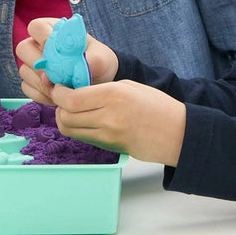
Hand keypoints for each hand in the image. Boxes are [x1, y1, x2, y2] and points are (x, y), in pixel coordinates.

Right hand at [16, 16, 119, 102]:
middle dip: (39, 67)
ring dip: (42, 84)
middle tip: (56, 79)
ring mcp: (32, 63)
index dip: (43, 40)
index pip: (36, 27)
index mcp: (53, 30)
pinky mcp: (31, 81)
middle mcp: (38, 44)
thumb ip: (92, 60)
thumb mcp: (102, 59)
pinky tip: (57, 98)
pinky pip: (26, 88)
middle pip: (23, 49)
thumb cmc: (98, 63)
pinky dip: (41, 95)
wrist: (98, 81)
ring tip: (62, 91)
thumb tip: (76, 69)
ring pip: (24, 71)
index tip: (59, 55)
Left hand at [50, 81, 185, 165]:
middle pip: (65, 116)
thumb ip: (100, 88)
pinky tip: (83, 119)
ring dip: (64, 118)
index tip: (58, 86)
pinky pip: (83, 137)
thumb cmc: (156, 105)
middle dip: (57, 106)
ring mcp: (108, 135)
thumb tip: (75, 89)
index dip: (58, 93)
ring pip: (70, 129)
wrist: (178, 133)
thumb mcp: (128, 86)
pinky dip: (77, 128)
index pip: (71, 99)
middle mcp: (108, 117)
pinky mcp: (110, 147)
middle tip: (62, 97)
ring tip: (71, 109)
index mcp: (113, 95)